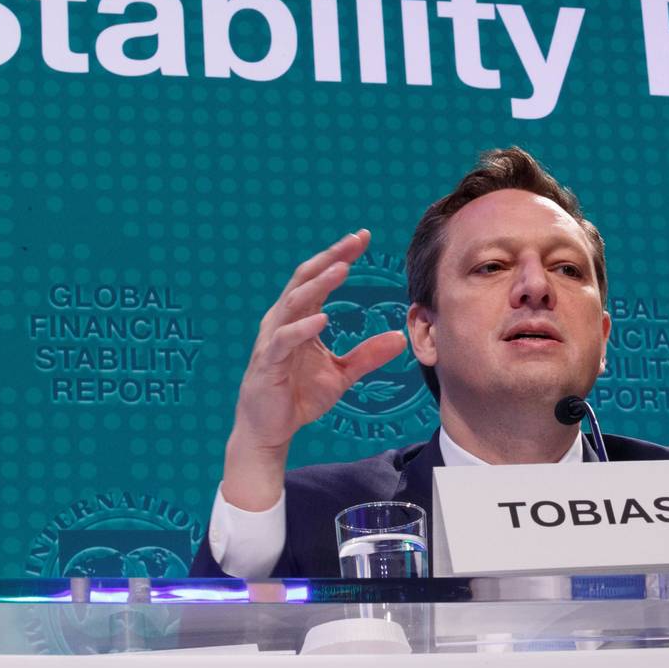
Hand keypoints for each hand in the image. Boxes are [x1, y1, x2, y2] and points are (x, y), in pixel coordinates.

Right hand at [222, 230, 407, 508]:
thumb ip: (367, 355)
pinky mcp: (269, 362)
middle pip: (306, 279)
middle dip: (331, 258)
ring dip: (319, 285)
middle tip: (355, 241)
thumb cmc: (299, 396)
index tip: (363, 238)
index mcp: (300, 318)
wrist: (270, 429)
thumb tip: (400, 337)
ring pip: (294, 302)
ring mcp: (273, 340)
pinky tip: (322, 319)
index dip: (339, 256)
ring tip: (342, 268)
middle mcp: (283, 321)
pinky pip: (285, 340)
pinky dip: (303, 328)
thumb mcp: (341, 374)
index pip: (319, 278)